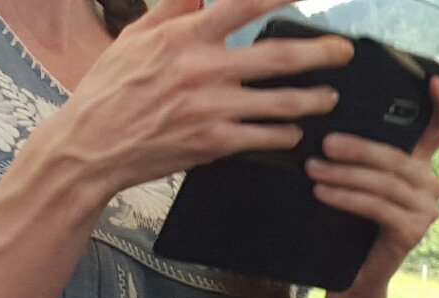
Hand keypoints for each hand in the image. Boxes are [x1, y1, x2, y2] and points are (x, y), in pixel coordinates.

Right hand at [27, 0, 351, 203]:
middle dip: (320, 53)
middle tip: (344, 51)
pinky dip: (288, 133)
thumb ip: (173, 11)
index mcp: (182, 38)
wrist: (93, 143)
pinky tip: (296, 130)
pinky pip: (268, 137)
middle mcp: (202, 70)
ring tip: (329, 96)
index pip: (241, 7)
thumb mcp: (135, 38)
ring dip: (315, 99)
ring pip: (283, 103)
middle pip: (278, 57)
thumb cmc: (112, 88)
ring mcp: (212, 108)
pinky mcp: (216, 142)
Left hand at [311, 76, 438, 297]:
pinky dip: (348, 198)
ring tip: (314, 169)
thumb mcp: (355, 179)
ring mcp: (425, 210)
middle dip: (361, 148)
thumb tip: (328, 125)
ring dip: (345, 174)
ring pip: (386, 182)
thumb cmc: (349, 222)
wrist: (353, 273)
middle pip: (401, 157)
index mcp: (417, 165)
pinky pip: (379, 207)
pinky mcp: (413, 232)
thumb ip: (358, 154)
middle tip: (326, 143)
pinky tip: (324, 193)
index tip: (435, 83)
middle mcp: (428, 185)